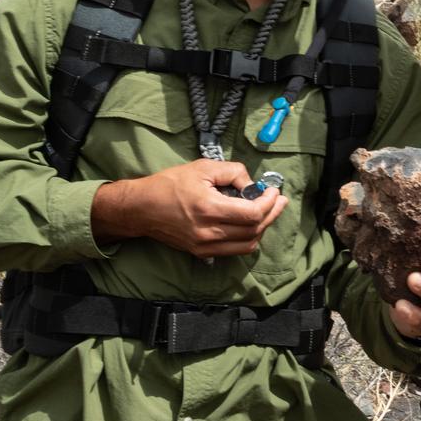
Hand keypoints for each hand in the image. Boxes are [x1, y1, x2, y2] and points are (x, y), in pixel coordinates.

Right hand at [92, 159, 287, 256]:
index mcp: (209, 209)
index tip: (273, 190)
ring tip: (268, 211)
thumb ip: (233, 172)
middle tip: (279, 200)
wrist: (141, 208)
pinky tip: (250, 223)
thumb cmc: (169, 184)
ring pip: (248, 244)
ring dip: (262, 227)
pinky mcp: (202, 253)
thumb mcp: (203, 168)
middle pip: (254, 230)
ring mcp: (205, 246)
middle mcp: (209, 233)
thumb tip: (253, 185)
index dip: (269, 202)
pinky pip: (235, 250)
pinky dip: (248, 238)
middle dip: (272, 214)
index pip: (253, 214)